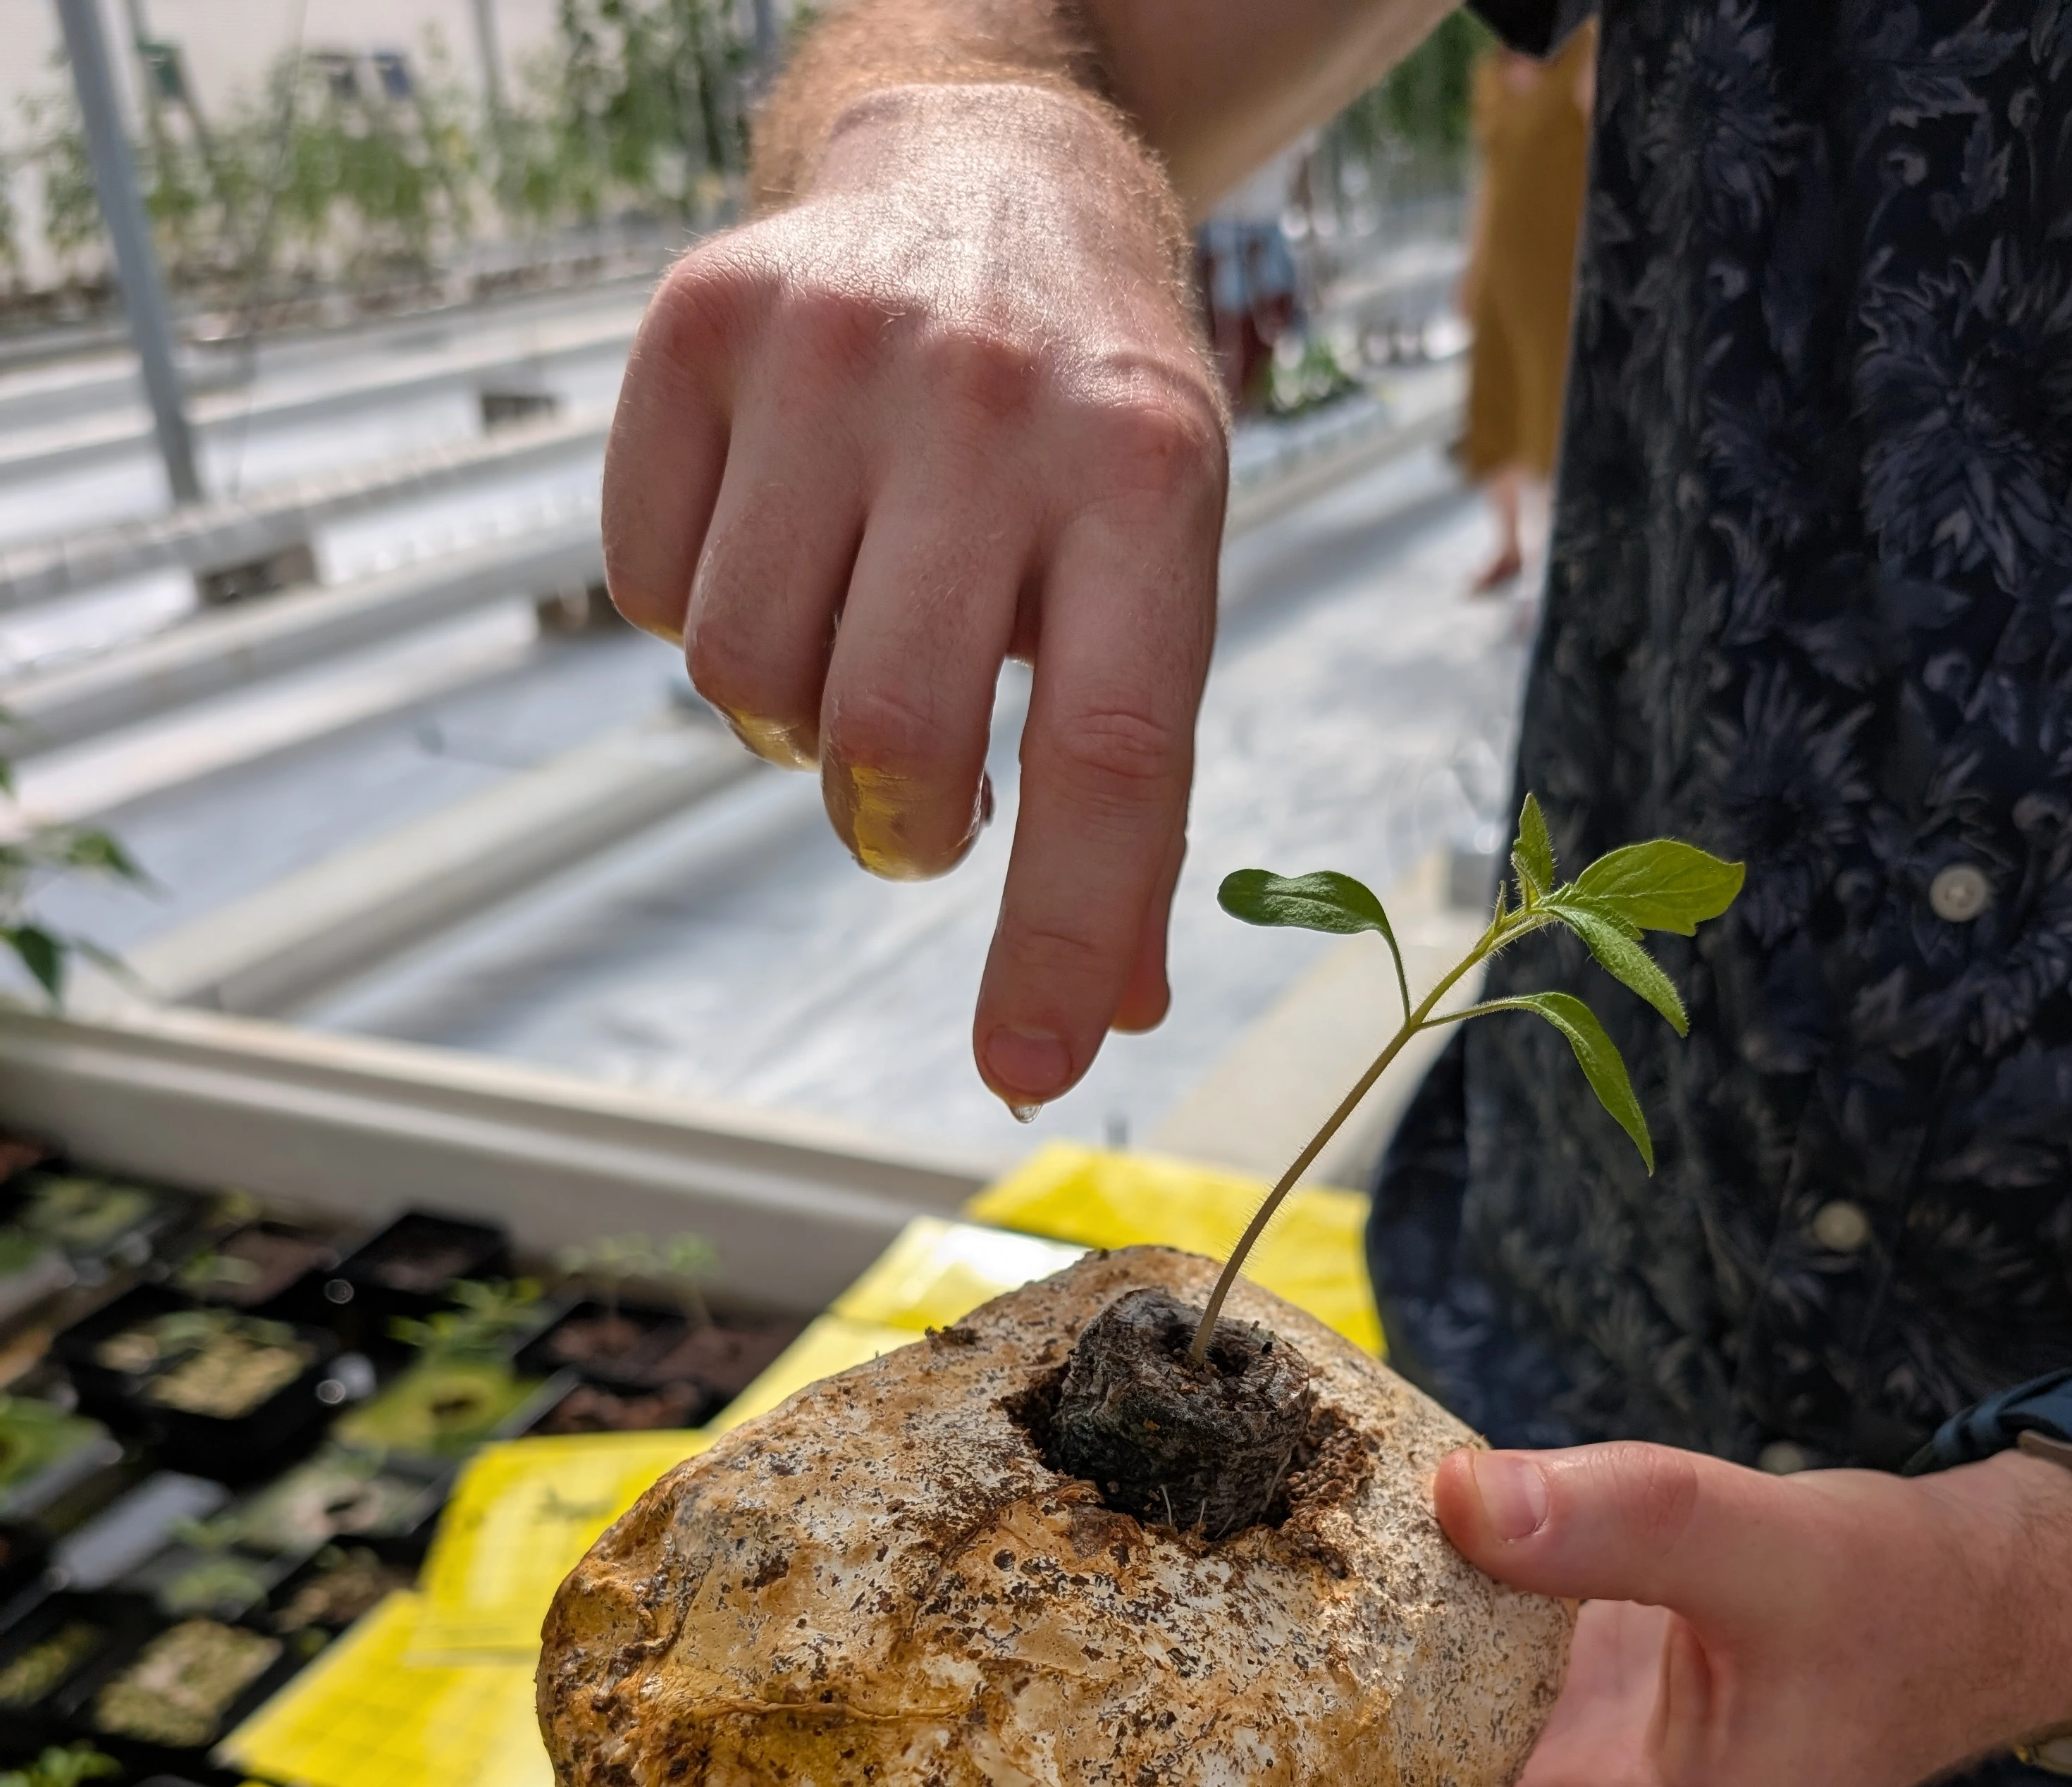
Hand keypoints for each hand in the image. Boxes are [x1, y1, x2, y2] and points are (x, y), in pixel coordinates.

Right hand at [602, 83, 1226, 1109]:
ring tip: (859, 623)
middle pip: (889, 740)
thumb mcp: (1163, 569)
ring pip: (747, 681)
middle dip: (901, 819)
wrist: (995, 169)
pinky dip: (698, 610)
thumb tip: (1109, 1013)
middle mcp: (986, 397)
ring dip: (796, 714)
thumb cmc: (1092, 423)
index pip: (1106, 752)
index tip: (1024, 1071)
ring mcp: (828, 346)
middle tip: (928, 785)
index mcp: (1143, 473)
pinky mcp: (696, 319)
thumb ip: (1136, 790)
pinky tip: (782, 535)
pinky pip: (645, 588)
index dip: (1059, 933)